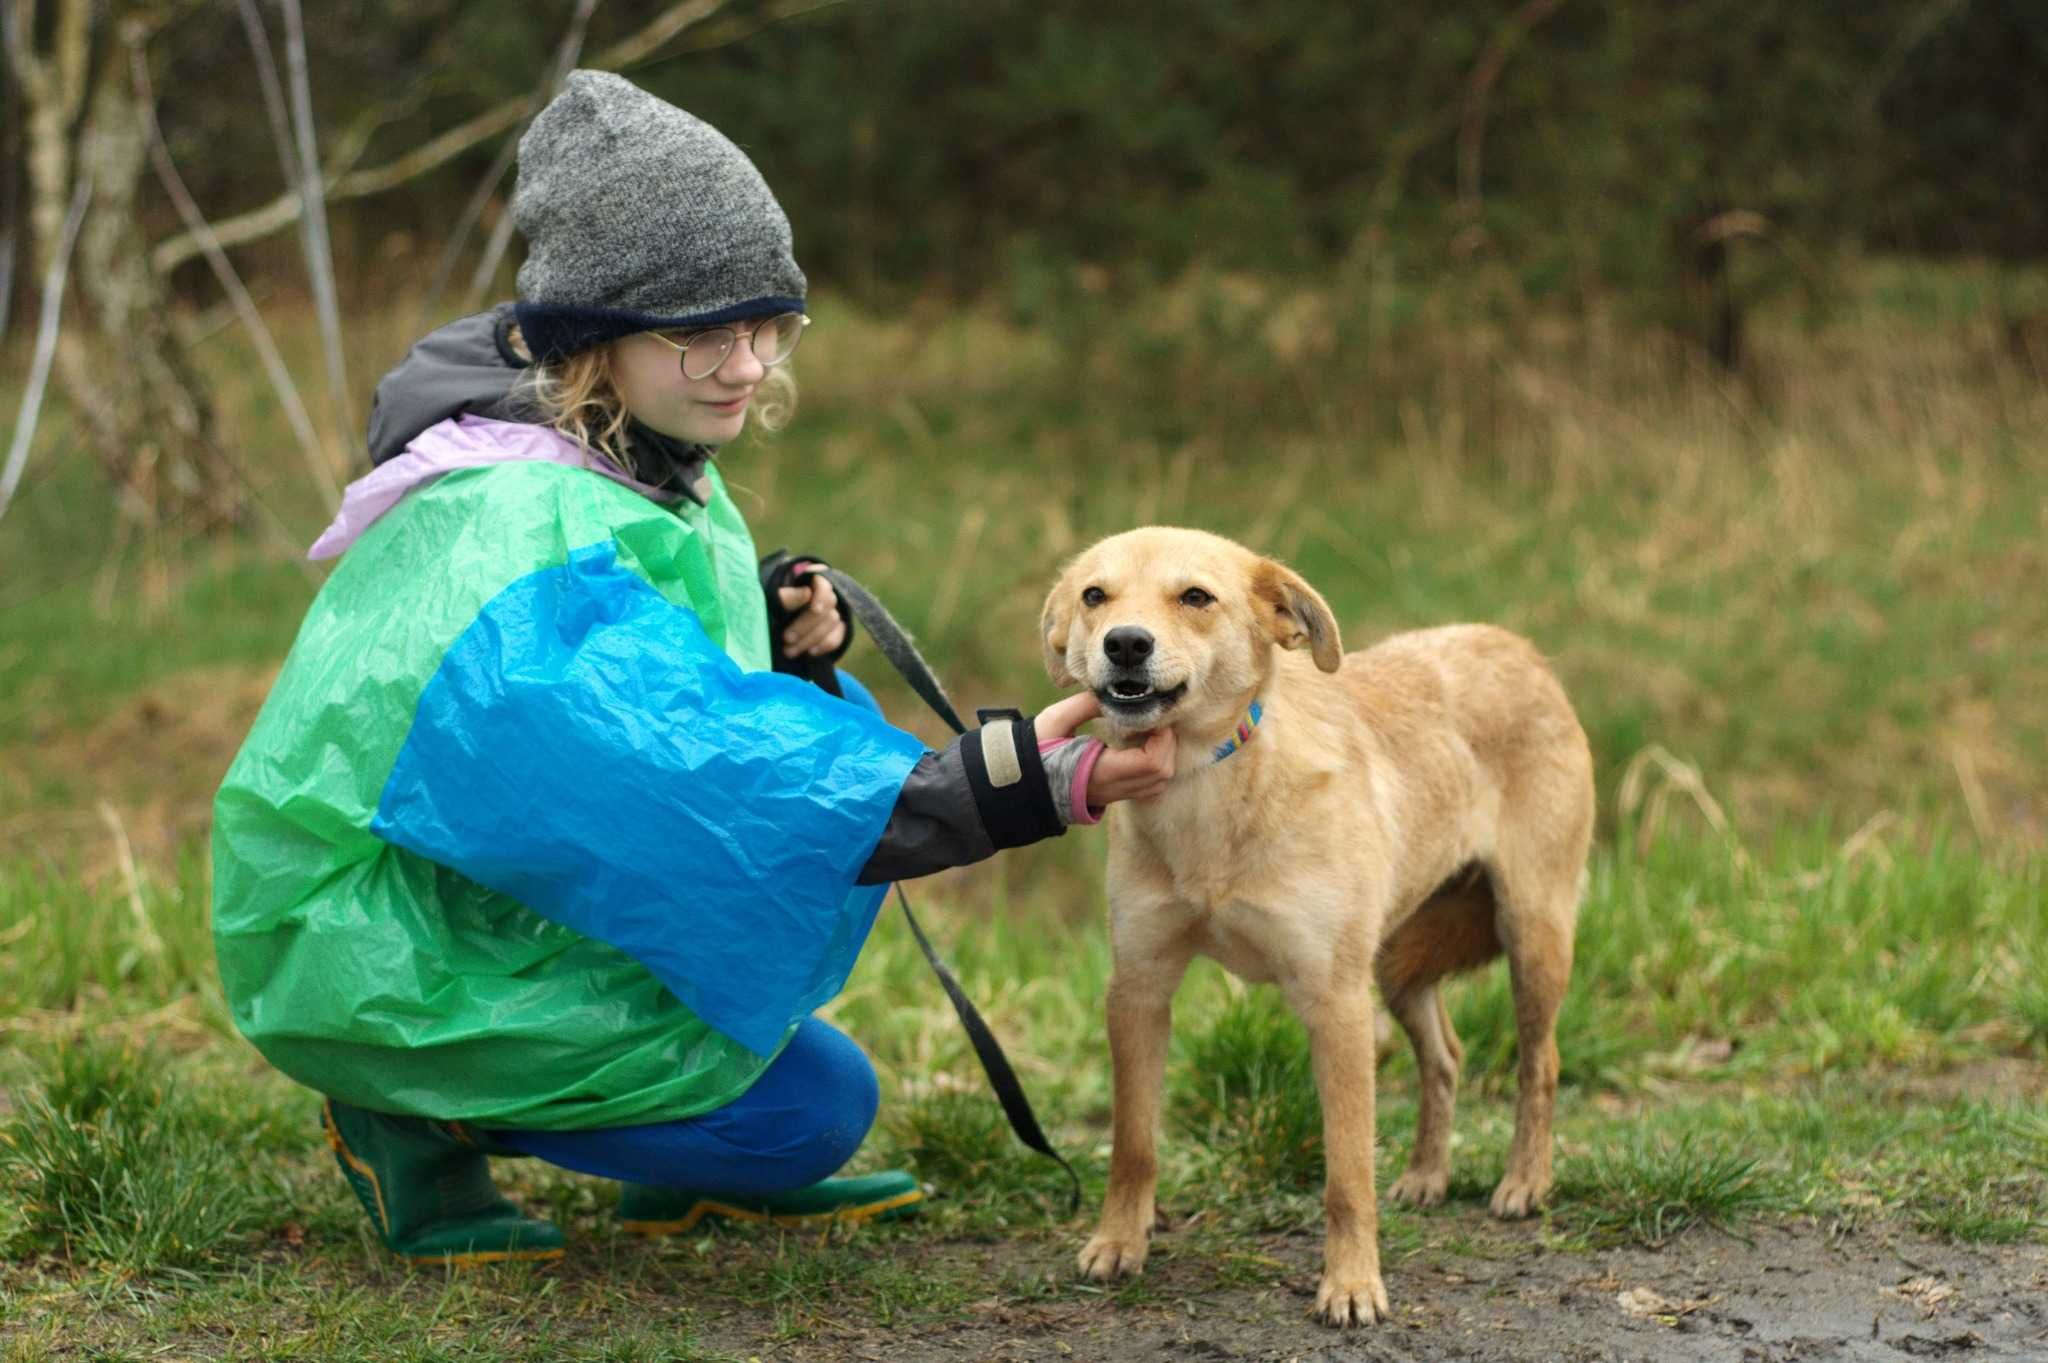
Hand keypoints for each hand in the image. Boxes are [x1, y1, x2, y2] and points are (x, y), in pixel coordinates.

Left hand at [776, 565, 846, 657]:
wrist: (774, 621)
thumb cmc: (773, 604)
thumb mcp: (774, 598)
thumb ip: (788, 595)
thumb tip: (807, 593)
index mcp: (812, 579)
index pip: (824, 583)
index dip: (821, 596)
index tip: (815, 609)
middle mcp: (827, 593)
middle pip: (829, 604)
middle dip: (806, 624)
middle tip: (786, 638)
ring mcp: (834, 611)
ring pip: (832, 621)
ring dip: (811, 638)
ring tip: (790, 650)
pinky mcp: (837, 629)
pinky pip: (838, 637)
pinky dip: (824, 645)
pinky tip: (810, 653)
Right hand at [1033, 691, 1176, 805]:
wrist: (1022, 783)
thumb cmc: (1035, 749)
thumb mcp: (1055, 721)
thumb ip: (1085, 705)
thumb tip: (1112, 693)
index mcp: (1100, 772)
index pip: (1151, 763)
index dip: (1162, 740)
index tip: (1153, 717)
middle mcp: (1112, 789)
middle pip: (1161, 774)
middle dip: (1166, 745)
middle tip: (1155, 721)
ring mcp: (1114, 795)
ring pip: (1158, 783)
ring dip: (1162, 756)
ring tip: (1147, 732)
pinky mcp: (1113, 795)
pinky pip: (1147, 786)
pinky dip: (1152, 766)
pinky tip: (1139, 745)